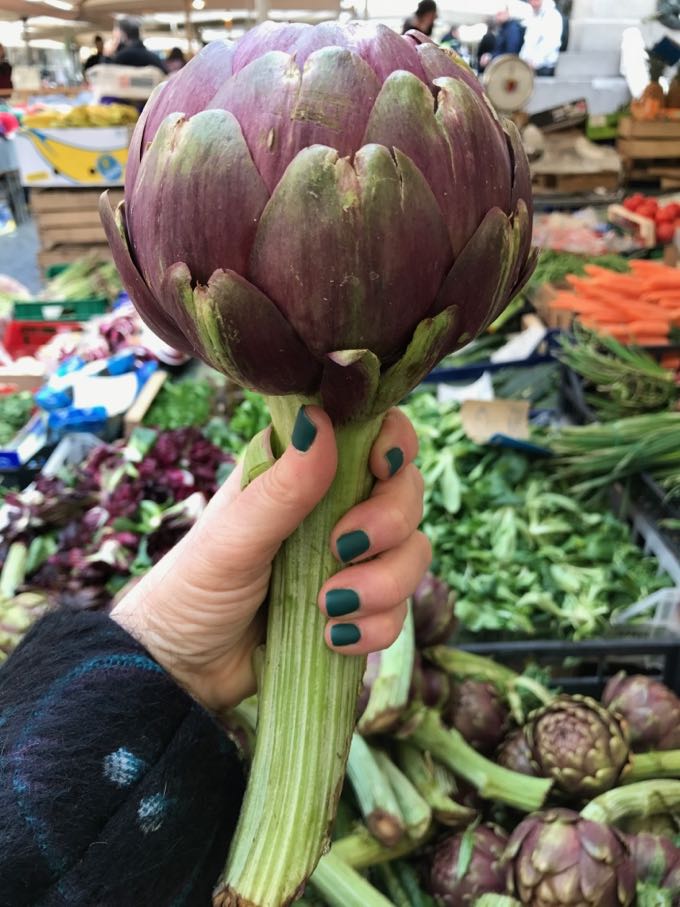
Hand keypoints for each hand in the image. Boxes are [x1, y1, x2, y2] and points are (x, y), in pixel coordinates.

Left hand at [112, 407, 430, 711]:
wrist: (185, 668)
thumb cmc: (194, 586)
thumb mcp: (234, 536)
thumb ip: (282, 487)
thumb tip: (319, 420)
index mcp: (302, 470)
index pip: (374, 433)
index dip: (393, 443)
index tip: (380, 467)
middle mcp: (336, 506)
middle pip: (406, 492)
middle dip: (388, 524)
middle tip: (342, 550)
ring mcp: (352, 558)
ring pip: (412, 553)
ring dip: (384, 584)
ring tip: (330, 609)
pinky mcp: (360, 606)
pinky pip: (399, 609)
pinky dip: (376, 626)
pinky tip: (334, 638)